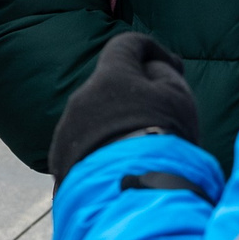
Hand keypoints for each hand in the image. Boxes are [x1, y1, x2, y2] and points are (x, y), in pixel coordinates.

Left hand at [49, 32, 200, 182]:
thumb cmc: (162, 139)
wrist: (131, 194)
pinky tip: (122, 171)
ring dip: (115, 127)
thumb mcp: (178, 97)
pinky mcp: (60, 161)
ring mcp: (67, 131)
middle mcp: (82, 98)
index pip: (126, 45)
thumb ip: (163, 74)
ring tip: (142, 152)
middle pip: (109, 88)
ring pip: (94, 119)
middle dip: (132, 96)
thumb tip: (150, 69)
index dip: (150, 49)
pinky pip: (83, 148)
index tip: (171, 66)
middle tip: (160, 118)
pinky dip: (102, 152)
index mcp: (111, 77)